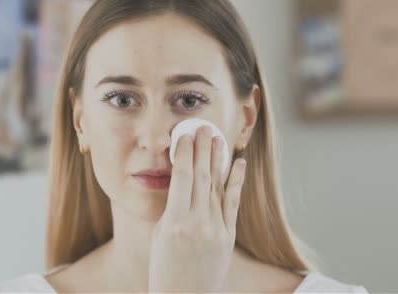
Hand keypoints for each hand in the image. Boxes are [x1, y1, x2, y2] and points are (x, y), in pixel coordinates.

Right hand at [148, 125, 246, 292]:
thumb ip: (171, 209)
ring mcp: (216, 229)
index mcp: (175, 221)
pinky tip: (238, 163)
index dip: (183, 152)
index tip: (184, 135)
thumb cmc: (164, 270)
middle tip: (202, 126)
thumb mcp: (159, 236)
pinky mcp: (228, 236)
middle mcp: (198, 222)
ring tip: (217, 137)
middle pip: (201, 175)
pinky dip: (236, 181)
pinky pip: (233, 203)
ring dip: (217, 159)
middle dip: (202, 148)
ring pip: (217, 185)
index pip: (180, 176)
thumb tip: (181, 183)